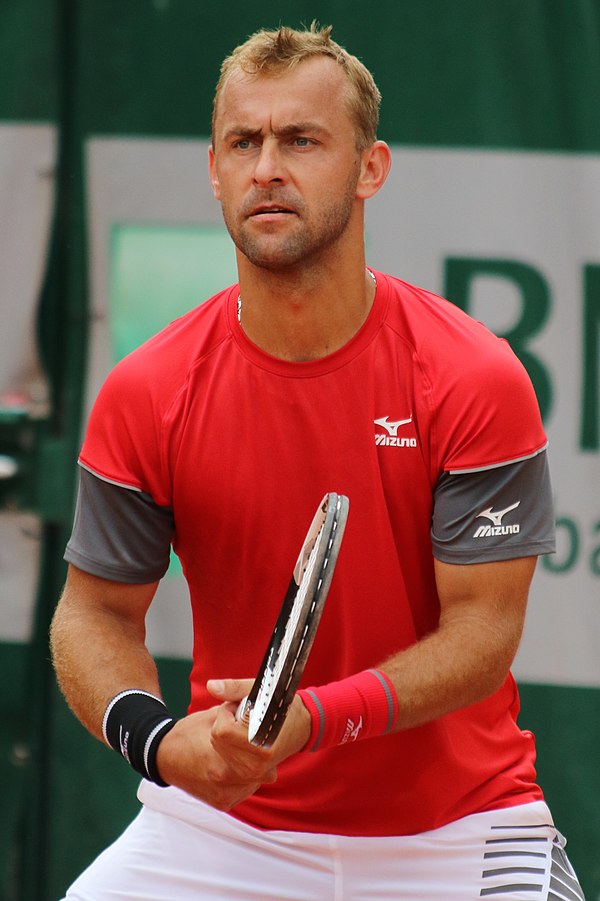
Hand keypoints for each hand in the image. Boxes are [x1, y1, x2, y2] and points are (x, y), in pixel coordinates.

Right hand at [155, 705, 269, 810]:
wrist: (166, 758)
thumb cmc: (191, 732)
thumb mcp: (215, 714)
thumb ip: (239, 710)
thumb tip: (261, 706)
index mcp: (219, 753)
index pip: (260, 746)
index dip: (261, 732)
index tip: (256, 726)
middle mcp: (222, 777)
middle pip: (264, 765)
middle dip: (265, 750)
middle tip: (260, 738)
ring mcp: (224, 793)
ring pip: (258, 778)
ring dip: (259, 765)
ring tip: (248, 751)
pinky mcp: (224, 803)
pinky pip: (247, 789)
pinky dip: (248, 778)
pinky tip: (240, 765)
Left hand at [208, 678, 311, 772]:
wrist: (302, 726)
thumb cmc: (282, 705)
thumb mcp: (261, 690)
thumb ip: (234, 688)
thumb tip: (211, 686)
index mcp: (259, 745)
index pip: (222, 731)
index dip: (227, 712)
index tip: (240, 706)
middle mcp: (255, 765)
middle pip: (217, 740)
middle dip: (226, 723)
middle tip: (244, 716)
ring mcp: (251, 774)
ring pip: (218, 749)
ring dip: (227, 735)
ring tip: (246, 727)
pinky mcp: (248, 777)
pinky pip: (224, 758)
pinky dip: (229, 746)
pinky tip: (245, 740)